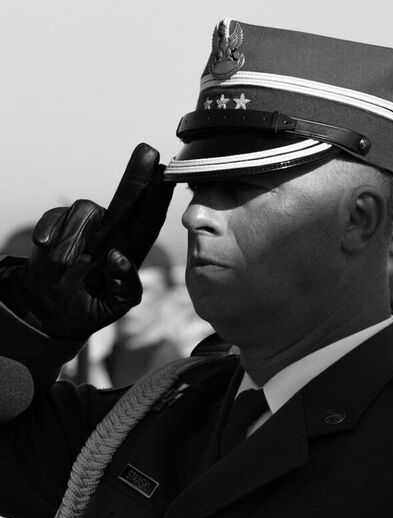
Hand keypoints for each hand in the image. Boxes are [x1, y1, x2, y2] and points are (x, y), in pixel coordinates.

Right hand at [6, 144, 174, 338]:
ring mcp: (85, 227)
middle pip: (128, 197)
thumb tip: (120, 258)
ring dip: (74, 237)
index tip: (170, 176)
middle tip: (149, 151)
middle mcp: (113, 231)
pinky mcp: (57, 227)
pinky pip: (56, 216)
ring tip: (65, 264)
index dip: (160, 198)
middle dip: (138, 174)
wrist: (49, 313)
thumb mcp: (114, 306)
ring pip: (87, 209)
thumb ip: (124, 287)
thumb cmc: (89, 307)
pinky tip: (45, 246)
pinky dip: (51, 230)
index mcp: (132, 249)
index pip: (150, 220)